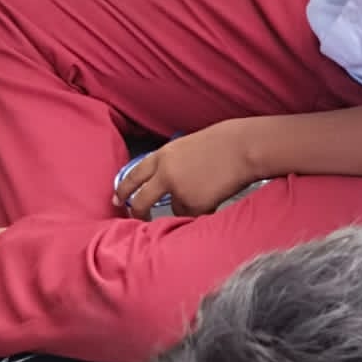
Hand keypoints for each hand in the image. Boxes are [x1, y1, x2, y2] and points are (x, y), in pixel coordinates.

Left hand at [113, 122, 260, 217]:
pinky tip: (217, 195)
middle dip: (138, 212)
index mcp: (163, 156)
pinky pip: (195, 214)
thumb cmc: (224, 143)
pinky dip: (204, 209)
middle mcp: (165, 174)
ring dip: (187, 206)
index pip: (133, 176)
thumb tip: (168, 183)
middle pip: (141, 200)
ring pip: (175, 209)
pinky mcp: (195, 204)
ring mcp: (179, 190)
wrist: (244, 147)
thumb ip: (173, 163)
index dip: (122, 189)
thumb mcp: (188, 146)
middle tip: (139, 218)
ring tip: (209, 190)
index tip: (117, 199)